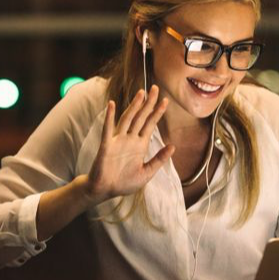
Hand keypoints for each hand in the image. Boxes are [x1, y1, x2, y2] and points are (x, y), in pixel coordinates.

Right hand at [84, 85, 174, 203]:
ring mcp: (118, 141)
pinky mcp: (107, 146)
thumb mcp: (147, 172)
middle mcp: (130, 139)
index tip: (166, 100)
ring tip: (141, 93)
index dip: (157, 112)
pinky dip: (110, 117)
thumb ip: (159, 159)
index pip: (150, 124)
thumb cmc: (124, 182)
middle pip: (141, 117)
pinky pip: (108, 129)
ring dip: (134, 106)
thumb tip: (173, 146)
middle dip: (149, 103)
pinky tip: (112, 105)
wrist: (105, 191)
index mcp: (140, 145)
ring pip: (127, 119)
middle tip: (156, 88)